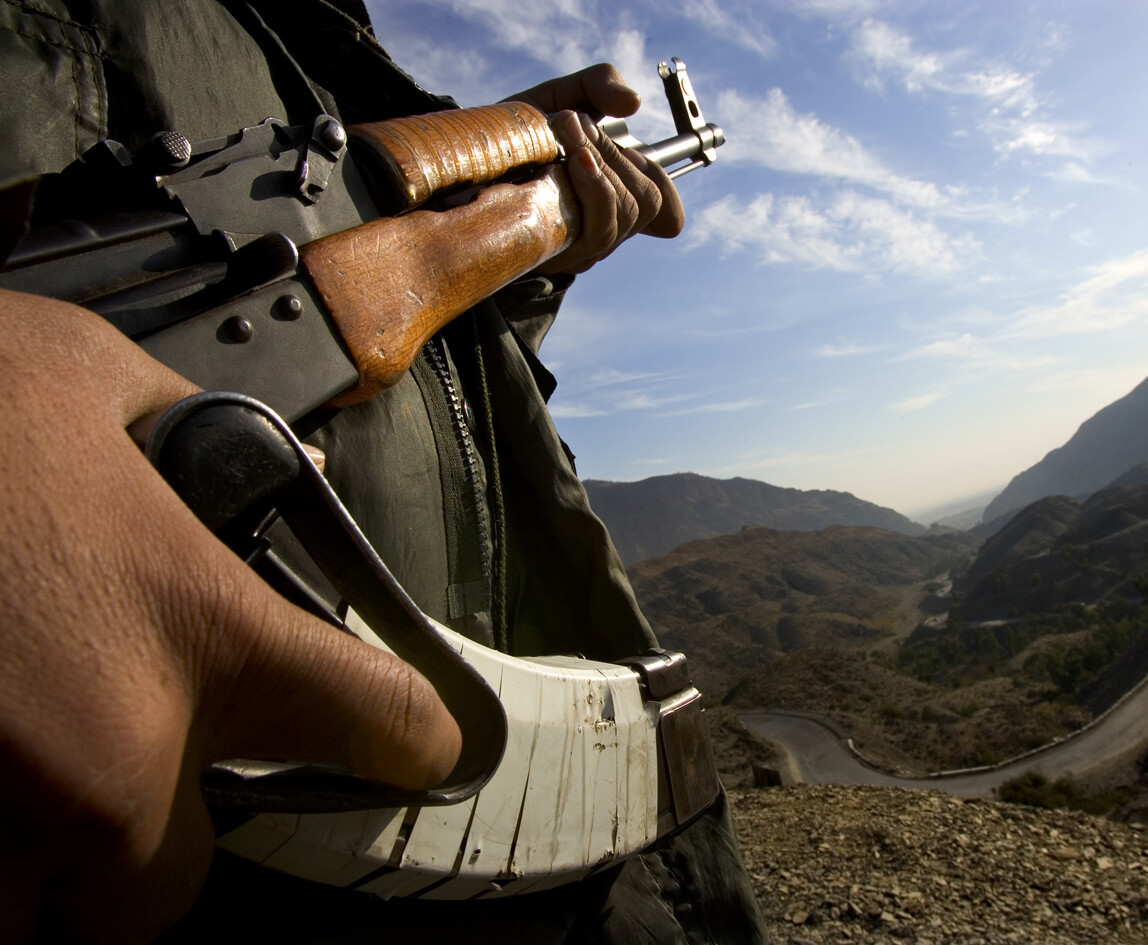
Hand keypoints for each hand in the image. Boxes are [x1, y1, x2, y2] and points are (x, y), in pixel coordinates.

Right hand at [0, 290, 461, 942]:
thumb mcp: (76, 376)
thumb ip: (186, 433)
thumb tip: (260, 476)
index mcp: (197, 634)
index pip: (379, 721)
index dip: (408, 734)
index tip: (419, 742)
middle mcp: (110, 763)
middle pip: (173, 886)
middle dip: (145, 835)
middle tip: (97, 754)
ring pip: (51, 918)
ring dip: (33, 860)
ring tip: (1, 750)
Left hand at [505, 63, 684, 273]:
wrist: (466, 156)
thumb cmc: (521, 130)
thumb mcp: (565, 94)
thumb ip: (601, 84)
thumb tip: (632, 103)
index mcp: (616, 194)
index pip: (665, 215)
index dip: (669, 196)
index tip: (643, 157)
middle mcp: (604, 226)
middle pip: (645, 203)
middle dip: (616, 155)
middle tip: (575, 124)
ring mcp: (582, 245)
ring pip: (621, 215)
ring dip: (599, 165)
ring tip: (567, 133)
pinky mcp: (556, 253)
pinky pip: (593, 228)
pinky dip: (588, 186)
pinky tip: (566, 161)